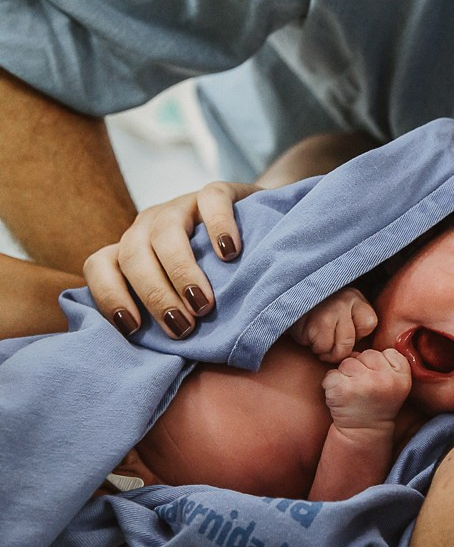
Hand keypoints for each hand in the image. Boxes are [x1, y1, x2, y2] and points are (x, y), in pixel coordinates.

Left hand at [83, 181, 259, 337]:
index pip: (99, 265)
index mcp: (133, 249)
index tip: (133, 329)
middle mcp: (149, 224)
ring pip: (165, 231)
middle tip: (182, 327)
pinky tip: (230, 253)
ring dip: (181, 272)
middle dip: (154, 295)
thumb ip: (168, 313)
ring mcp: (182, 205)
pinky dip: (218, 226)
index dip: (110, 296)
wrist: (260, 232)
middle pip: (133, 254)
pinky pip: (211, 201)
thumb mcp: (184, 295)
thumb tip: (157, 354)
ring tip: (204, 304)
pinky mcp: (218, 192)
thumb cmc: (219, 277)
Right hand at [289, 287, 377, 361]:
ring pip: (336, 349)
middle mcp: (343, 301)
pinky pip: (320, 348)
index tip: (343, 329)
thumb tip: (359, 356)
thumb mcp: (343, 311)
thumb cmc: (318, 311)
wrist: (288, 299)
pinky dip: (312, 346)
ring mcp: (328, 312)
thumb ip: (355, 327)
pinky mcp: (312, 324)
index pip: (369, 324)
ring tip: (316, 335)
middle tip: (327, 340)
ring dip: (324, 349)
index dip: (357, 333)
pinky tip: (307, 332)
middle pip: (350, 342)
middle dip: (338, 349)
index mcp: (354, 296)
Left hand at [322, 349, 411, 429]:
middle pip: (366, 354)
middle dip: (361, 368)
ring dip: (345, 375)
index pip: (386, 352)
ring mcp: (364, 384)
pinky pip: (331, 374)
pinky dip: (331, 384)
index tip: (380, 383)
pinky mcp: (343, 390)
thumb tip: (356, 349)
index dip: (379, 366)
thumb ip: (386, 362)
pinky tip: (341, 397)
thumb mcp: (394, 383)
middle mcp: (386, 379)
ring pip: (347, 362)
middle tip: (364, 389)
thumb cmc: (377, 402)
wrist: (364, 432)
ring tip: (353, 392)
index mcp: (402, 376)